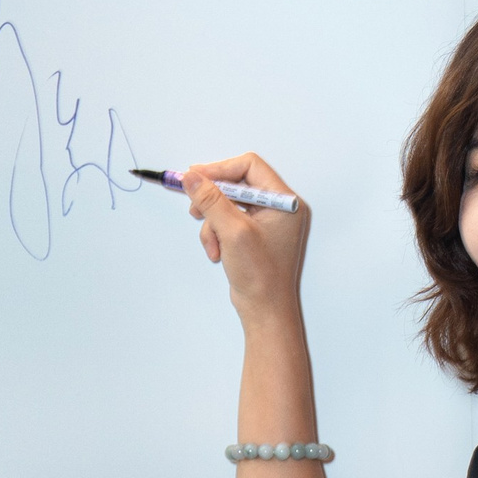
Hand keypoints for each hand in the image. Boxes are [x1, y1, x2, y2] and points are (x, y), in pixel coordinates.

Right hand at [179, 153, 308, 323]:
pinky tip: (217, 253)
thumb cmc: (261, 277)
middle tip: (195, 208)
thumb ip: (211, 200)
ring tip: (212, 244)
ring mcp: (267, 222)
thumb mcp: (232, 232)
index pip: (250, 166)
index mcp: (285, 201)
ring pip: (229, 205)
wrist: (265, 312)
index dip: (220, 169)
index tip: (196, 177)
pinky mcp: (254, 236)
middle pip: (237, 184)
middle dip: (213, 200)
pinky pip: (229, 222)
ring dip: (213, 222)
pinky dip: (218, 235)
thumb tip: (192, 178)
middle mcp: (279, 208)